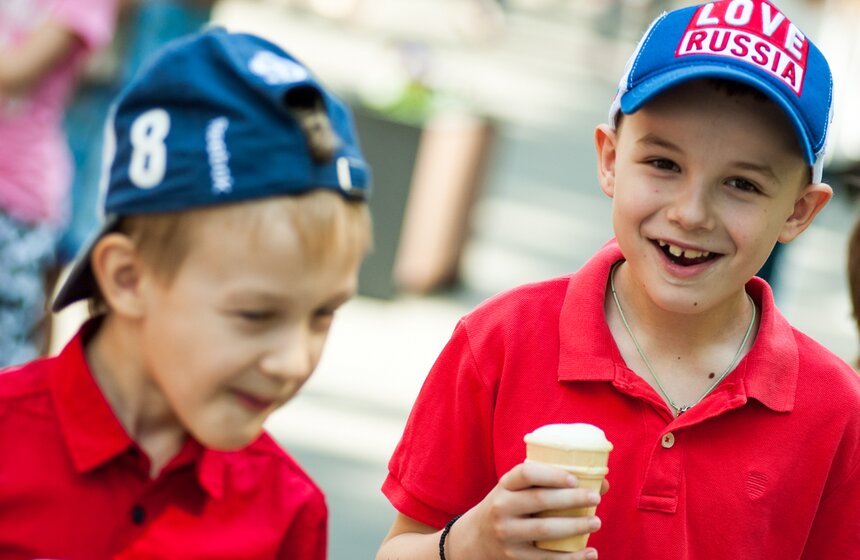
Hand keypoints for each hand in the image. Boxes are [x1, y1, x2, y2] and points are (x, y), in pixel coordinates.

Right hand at [449, 461, 605, 558]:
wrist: (475, 539)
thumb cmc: (508, 507)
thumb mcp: (516, 491)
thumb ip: (549, 484)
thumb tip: (602, 484)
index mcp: (504, 486)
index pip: (526, 474)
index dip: (551, 475)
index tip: (574, 478)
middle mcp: (502, 508)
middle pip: (539, 501)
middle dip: (571, 499)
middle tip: (595, 498)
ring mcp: (507, 534)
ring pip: (544, 530)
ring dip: (574, 527)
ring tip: (596, 522)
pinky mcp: (514, 557)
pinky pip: (545, 559)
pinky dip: (570, 558)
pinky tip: (589, 553)